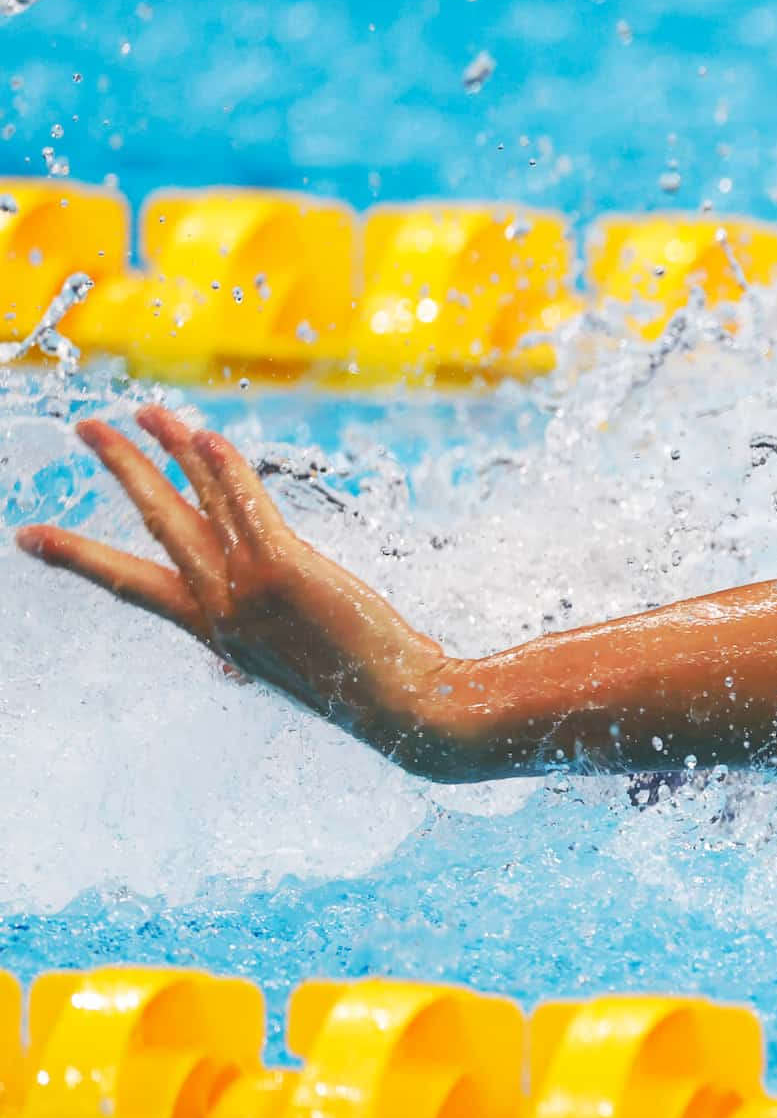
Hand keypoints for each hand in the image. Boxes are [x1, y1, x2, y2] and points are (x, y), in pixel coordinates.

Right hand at [17, 406, 466, 771]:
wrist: (399, 708)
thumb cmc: (359, 682)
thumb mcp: (289, 659)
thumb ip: (260, 628)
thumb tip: (250, 624)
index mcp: (212, 629)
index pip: (130, 584)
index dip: (78, 556)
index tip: (29, 536)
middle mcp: (217, 606)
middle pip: (154, 521)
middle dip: (119, 468)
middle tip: (85, 426)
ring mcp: (245, 588)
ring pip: (192, 502)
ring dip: (165, 448)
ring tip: (140, 409)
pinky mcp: (284, 570)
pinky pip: (246, 506)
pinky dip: (224, 470)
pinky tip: (204, 436)